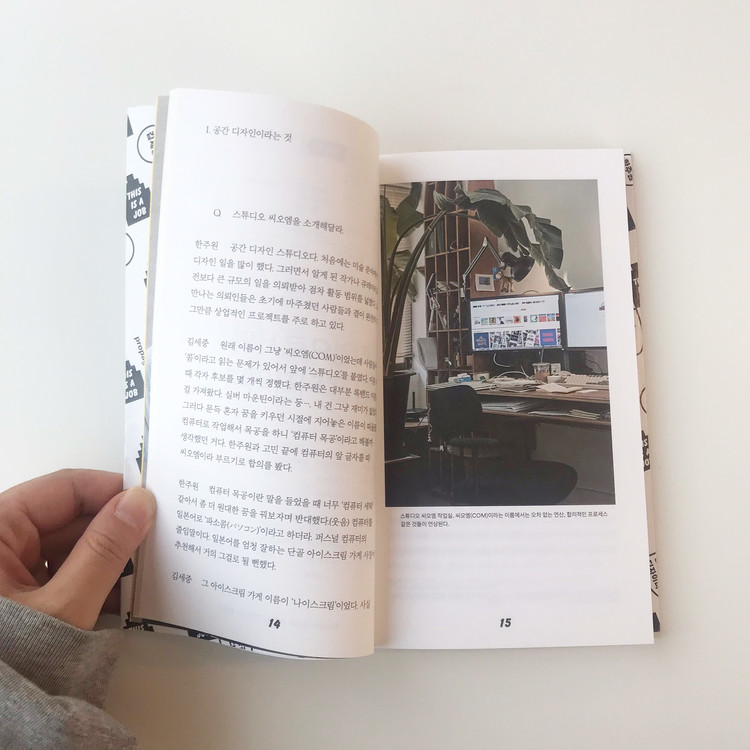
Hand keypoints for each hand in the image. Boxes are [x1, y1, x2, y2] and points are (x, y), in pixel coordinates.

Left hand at [0, 469, 155, 629]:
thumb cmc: (10, 660)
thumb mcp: (62, 607)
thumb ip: (105, 550)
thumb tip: (140, 503)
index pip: (62, 489)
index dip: (109, 491)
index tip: (150, 500)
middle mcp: (0, 545)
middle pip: (70, 518)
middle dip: (115, 528)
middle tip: (158, 537)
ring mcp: (10, 572)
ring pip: (72, 547)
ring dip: (110, 558)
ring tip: (146, 570)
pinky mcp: (22, 596)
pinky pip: (66, 574)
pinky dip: (95, 581)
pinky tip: (124, 596)